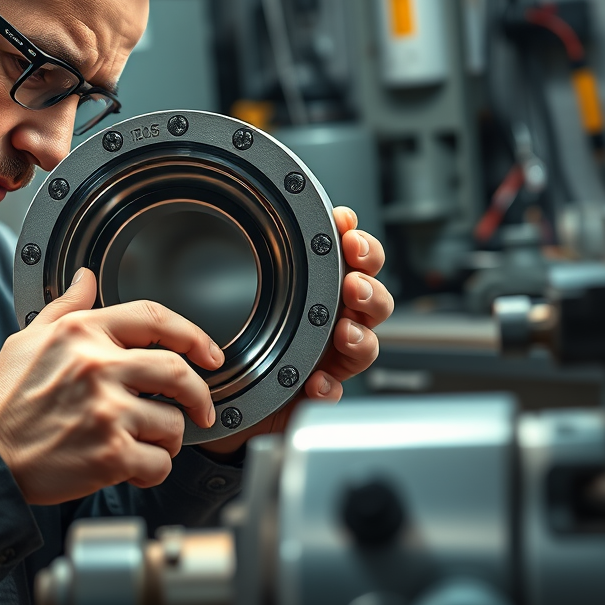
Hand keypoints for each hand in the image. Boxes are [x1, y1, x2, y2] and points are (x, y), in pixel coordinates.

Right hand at [0, 268, 223, 504]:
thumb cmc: (0, 401)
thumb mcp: (29, 338)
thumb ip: (66, 307)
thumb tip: (86, 278)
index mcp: (82, 333)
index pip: (154, 318)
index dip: (193, 335)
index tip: (209, 352)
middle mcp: (98, 367)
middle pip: (178, 371)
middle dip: (199, 393)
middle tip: (201, 409)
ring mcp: (106, 411)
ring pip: (172, 423)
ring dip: (169, 438)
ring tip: (147, 442)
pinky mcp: (109, 455)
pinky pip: (159, 463)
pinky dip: (154, 470)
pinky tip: (134, 467)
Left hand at [198, 206, 392, 457]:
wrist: (228, 385)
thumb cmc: (249, 331)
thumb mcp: (255, 284)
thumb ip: (278, 250)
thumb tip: (281, 212)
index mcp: (330, 290)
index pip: (362, 263)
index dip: (364, 249)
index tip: (350, 237)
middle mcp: (339, 322)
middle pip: (376, 303)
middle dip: (370, 291)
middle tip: (354, 286)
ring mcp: (332, 358)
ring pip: (366, 347)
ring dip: (360, 337)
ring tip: (345, 333)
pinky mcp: (317, 392)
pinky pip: (334, 392)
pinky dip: (329, 387)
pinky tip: (317, 382)